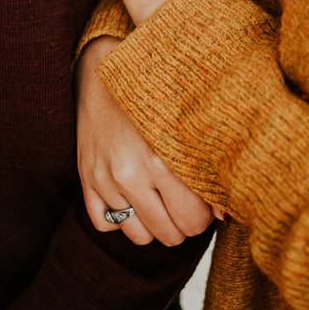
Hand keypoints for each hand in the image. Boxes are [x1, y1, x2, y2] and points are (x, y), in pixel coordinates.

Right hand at [76, 36, 216, 244]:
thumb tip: (223, 217)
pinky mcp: (85, 178)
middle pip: (167, 233)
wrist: (101, 74)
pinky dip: (119, 220)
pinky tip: (130, 201)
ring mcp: (104, 178)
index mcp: (161, 159)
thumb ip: (206, 171)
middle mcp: (129, 173)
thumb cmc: (152, 99)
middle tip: (183, 208)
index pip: (192, 220)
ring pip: (137, 235)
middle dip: (181, 226)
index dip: (202, 217)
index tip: (202, 205)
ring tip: (159, 206)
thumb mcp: (185, 130)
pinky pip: (103, 223)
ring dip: (151, 226)